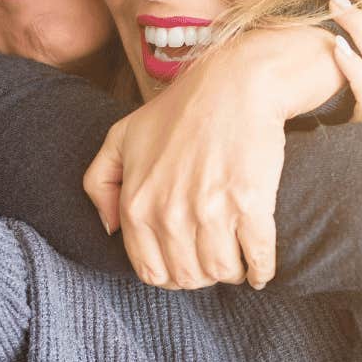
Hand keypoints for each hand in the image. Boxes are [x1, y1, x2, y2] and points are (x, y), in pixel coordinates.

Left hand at [83, 29, 335, 289]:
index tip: (186, 264)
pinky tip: (261, 269)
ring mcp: (211, 212)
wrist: (234, 84)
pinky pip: (257, 258)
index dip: (171, 275)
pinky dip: (261, 270)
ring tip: (236, 260)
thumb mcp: (121, 137)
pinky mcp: (250, 206)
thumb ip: (99, 183)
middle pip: (189, 277)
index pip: (151, 270)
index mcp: (137, 204)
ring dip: (231, 272)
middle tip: (213, 260)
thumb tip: (109, 229)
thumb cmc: (179, 109)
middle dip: (202, 276)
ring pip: (221, 272)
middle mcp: (170, 214)